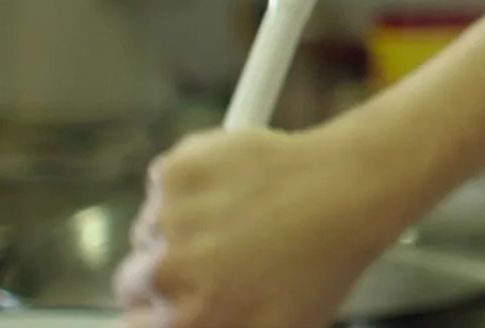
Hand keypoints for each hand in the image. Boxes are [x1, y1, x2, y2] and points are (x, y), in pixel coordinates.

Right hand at [113, 126, 417, 327]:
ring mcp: (165, 219)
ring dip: (184, 223)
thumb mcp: (278, 326)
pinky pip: (167, 182)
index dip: (156, 311)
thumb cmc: (325, 260)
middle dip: (169, 268)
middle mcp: (163, 274)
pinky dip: (194, 181)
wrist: (350, 190)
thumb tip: (195, 325)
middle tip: (221, 255)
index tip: (175, 299)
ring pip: (153, 226)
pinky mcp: (174, 172)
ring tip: (245, 218)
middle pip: (134, 278)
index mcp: (183, 320)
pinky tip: (239, 185)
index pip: (133, 324)